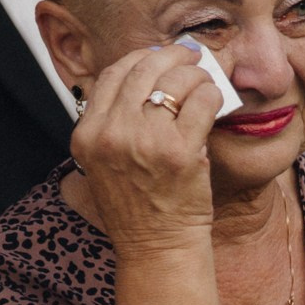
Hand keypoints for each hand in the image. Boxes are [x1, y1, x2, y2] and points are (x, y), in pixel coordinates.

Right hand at [69, 45, 220, 251]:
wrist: (156, 248)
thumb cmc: (136, 207)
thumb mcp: (104, 164)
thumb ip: (111, 124)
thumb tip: (142, 78)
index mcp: (87, 135)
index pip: (112, 75)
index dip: (141, 59)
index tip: (160, 58)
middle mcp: (111, 134)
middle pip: (144, 69)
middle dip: (173, 56)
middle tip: (192, 56)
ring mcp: (145, 142)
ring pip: (176, 80)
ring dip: (197, 75)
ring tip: (206, 82)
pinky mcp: (180, 152)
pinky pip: (203, 101)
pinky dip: (214, 95)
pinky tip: (216, 102)